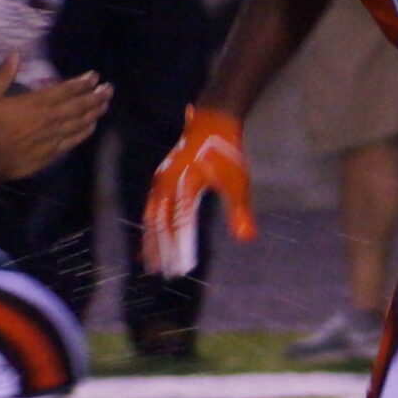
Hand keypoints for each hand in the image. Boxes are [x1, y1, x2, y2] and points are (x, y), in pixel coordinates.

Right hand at [0, 55, 107, 181]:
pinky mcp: (52, 153)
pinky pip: (74, 141)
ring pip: (80, 123)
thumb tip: (15, 54)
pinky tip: (92, 126)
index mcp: (35, 104)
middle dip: (96, 96)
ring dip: (95, 112)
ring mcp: (53, 137)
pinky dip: (85, 132)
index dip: (81, 83)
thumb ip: (3, 76)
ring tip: (106, 104)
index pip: (65, 90)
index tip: (94, 76)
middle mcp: (49, 119)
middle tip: (109, 89)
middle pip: (78, 106)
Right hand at [143, 104, 255, 276]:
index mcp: (185, 186)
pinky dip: (150, 227)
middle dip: (163, 250)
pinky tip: (150, 240)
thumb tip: (247, 238)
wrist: (211, 122)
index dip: (181, 248)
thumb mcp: (237, 182)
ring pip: (151, 217)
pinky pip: (150, 208)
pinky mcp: (160, 180)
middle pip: (160, 224)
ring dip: (152, 241)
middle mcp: (167, 184)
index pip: (180, 225)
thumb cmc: (226, 152)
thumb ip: (239, 211)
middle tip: (166, 274)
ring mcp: (160, 181)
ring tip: (151, 264)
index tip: (183, 269)